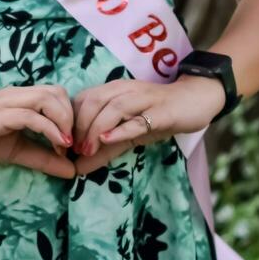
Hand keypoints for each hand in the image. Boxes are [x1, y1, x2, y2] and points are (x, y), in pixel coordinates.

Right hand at [0, 84, 78, 178]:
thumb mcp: (17, 151)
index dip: (72, 117)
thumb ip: (43, 158)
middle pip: (58, 91)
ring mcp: (7, 102)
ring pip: (47, 98)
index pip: (58, 95)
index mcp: (22, 99)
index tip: (73, 145)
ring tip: (65, 145)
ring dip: (64, 122)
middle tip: (72, 145)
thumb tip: (72, 171)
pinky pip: (30, 115)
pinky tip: (56, 145)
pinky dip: (49, 129)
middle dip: (73, 117)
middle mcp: (17, 95)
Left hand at [66, 75, 225, 176]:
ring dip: (95, 129)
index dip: (69, 120)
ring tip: (86, 150)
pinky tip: (107, 139)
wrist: (195, 100)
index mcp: (114, 91)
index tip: (63, 143)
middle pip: (92, 101)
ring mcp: (143, 99)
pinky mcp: (160, 111)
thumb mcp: (129, 133)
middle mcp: (125, 90)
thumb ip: (104, 150)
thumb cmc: (158, 115)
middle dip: (79, 126)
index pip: (83, 99)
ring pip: (112, 107)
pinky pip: (138, 118)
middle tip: (74, 150)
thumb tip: (77, 169)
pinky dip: (120, 129)